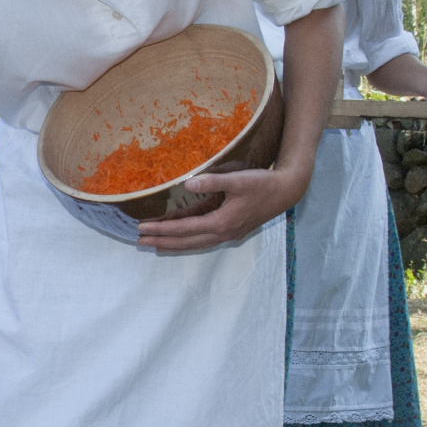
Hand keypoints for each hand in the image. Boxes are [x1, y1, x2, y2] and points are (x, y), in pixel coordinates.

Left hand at [137, 164, 306, 251]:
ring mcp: (228, 235)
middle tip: (140, 241)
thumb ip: (212, 181)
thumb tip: (187, 183)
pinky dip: (190, 242)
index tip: (142, 228)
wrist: (287, 192)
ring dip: (175, 246)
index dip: (162, 229)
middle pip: (186, 242)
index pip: (184, 228)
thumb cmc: (262, 183)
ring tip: (155, 246)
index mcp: (221, 222)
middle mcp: (223, 233)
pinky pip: (205, 241)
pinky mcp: (233, 231)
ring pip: (195, 245)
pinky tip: (182, 240)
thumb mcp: (238, 179)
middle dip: (162, 241)